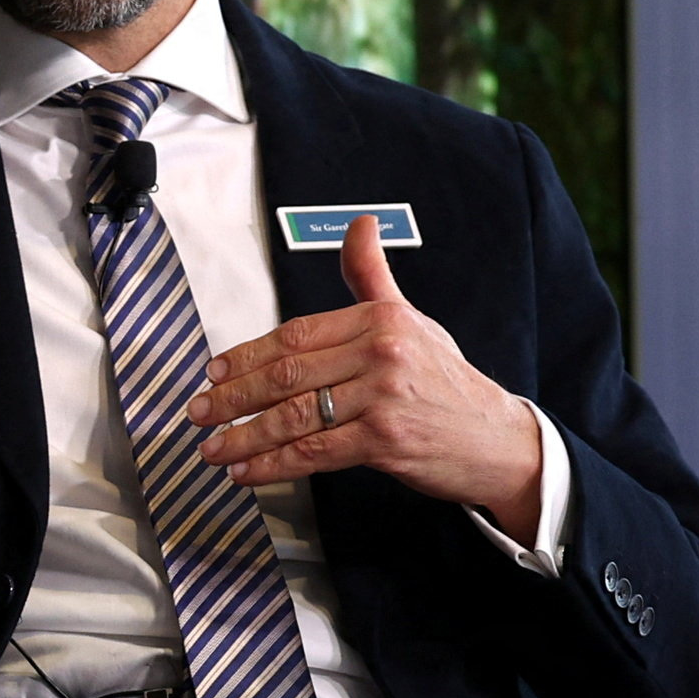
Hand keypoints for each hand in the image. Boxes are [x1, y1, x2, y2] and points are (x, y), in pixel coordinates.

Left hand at [181, 214, 547, 538]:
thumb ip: (372, 277)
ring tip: (214, 448)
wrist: (497, 439)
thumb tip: (359, 225)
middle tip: (201, 411)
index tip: (215, 370)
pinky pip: (314, 453)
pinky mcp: (385, 441)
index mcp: (380, 319)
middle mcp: (381, 353)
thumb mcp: (411, 320)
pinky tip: (248, 472)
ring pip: (294, 416)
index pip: (295, 334)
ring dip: (244, 436)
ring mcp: (384, 398)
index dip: (246, 354)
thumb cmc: (447, 381)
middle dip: (233, 396)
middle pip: (287, 373)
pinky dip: (274, 465)